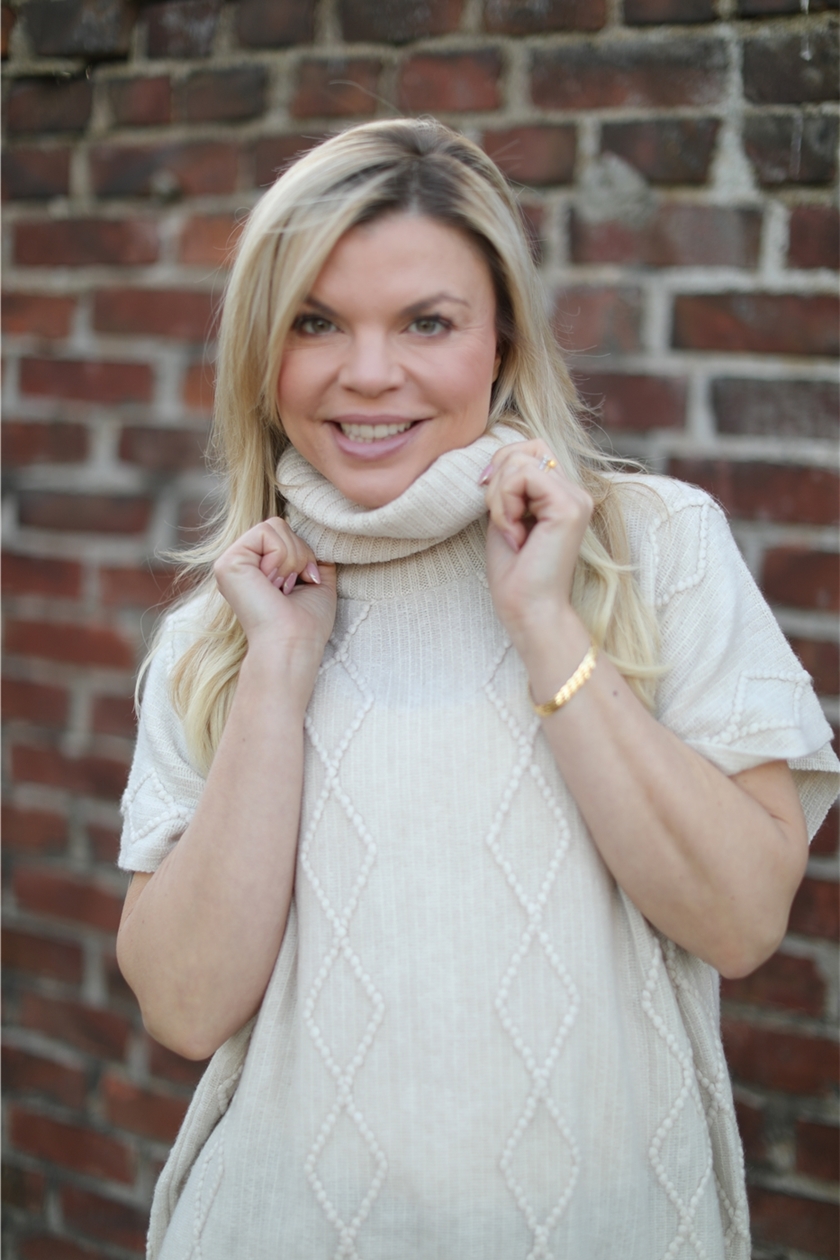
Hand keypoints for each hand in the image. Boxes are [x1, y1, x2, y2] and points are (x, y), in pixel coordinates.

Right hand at [213, 517, 336, 663]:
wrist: (294, 644)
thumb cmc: (307, 623)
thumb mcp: (317, 582)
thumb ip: (313, 558)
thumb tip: (323, 540)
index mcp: (257, 568)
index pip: (284, 534)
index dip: (304, 554)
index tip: (304, 584)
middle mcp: (241, 563)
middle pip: (279, 525)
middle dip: (299, 554)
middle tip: (291, 587)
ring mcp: (231, 561)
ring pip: (274, 525)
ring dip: (292, 558)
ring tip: (281, 588)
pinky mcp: (228, 562)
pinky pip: (266, 531)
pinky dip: (281, 556)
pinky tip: (272, 584)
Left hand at [481, 441, 592, 648]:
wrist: (528, 610)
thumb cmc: (515, 574)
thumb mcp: (505, 517)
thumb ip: (508, 487)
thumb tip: (496, 459)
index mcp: (562, 495)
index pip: (530, 449)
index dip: (501, 466)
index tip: (490, 503)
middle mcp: (575, 492)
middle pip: (526, 448)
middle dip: (498, 478)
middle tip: (500, 519)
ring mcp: (576, 497)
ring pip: (520, 460)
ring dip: (499, 496)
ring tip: (509, 530)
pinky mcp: (568, 506)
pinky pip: (523, 475)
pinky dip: (505, 502)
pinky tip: (514, 532)